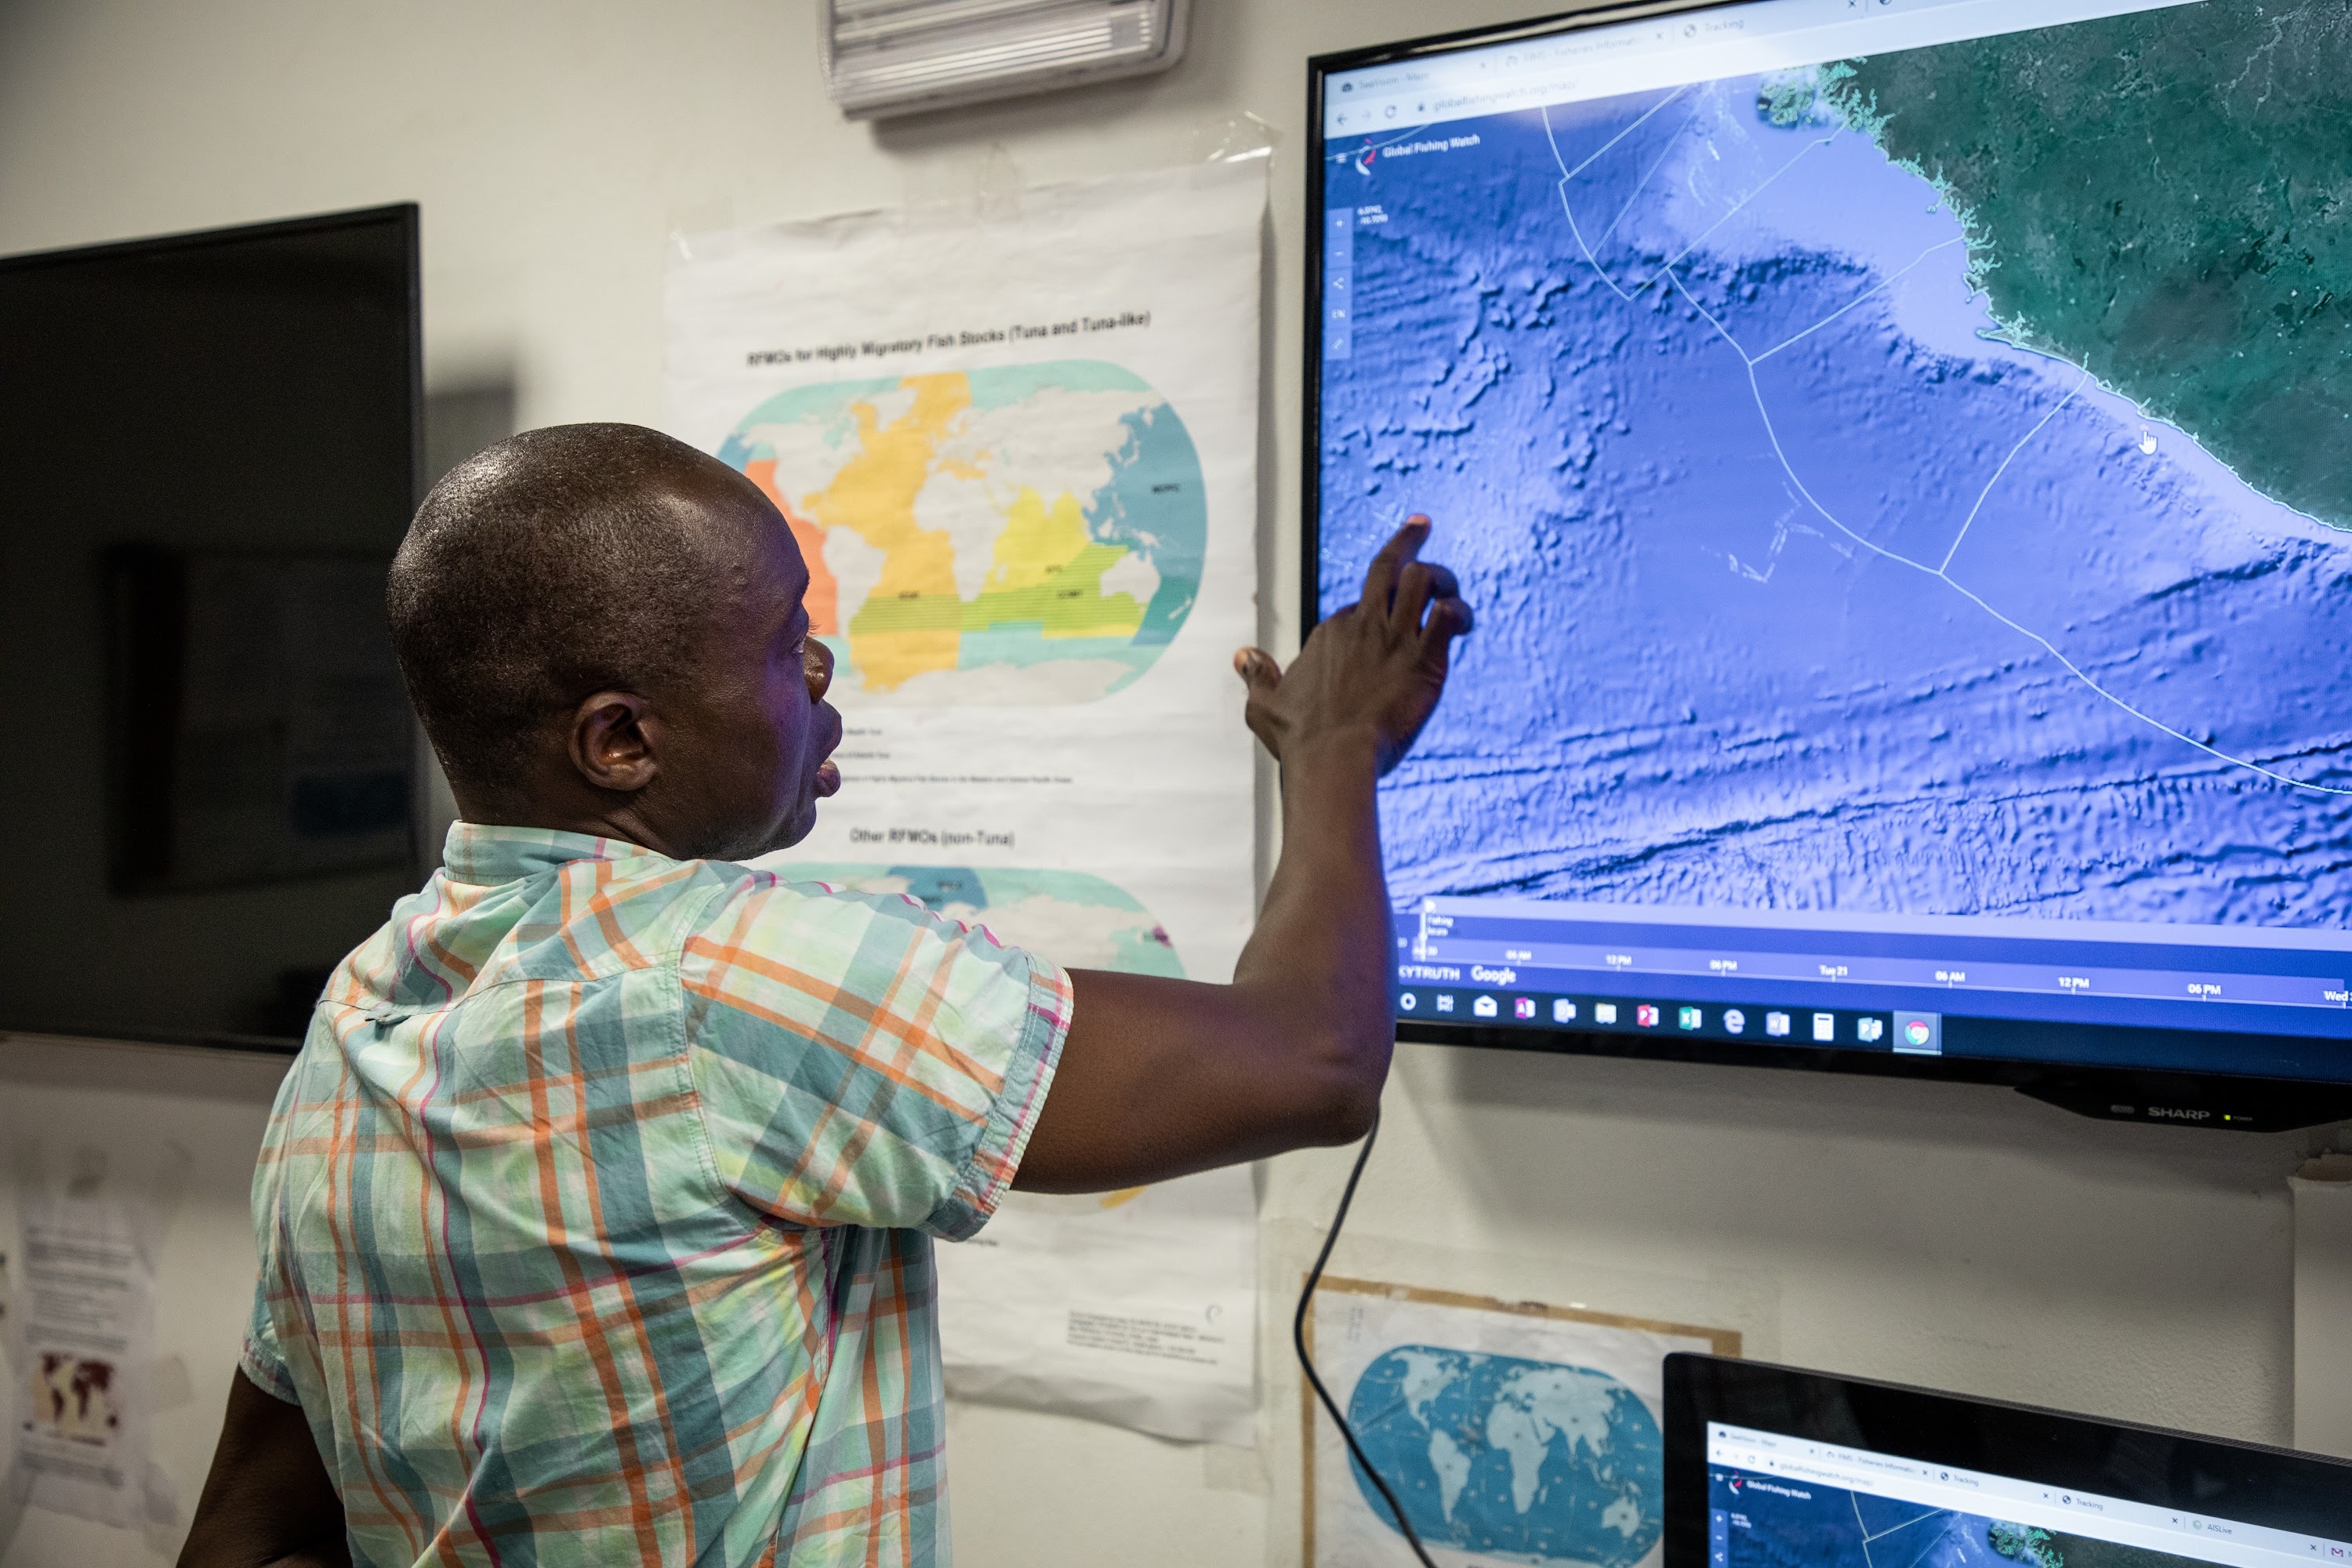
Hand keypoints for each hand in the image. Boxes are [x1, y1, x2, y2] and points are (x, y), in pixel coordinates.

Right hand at [1234, 516, 1471, 774]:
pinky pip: (1448, 614)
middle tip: (1422, 524)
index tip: (1385, 610)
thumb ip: (1255, 676)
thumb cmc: (1299, 739)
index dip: (1375, 604)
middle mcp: (1362, 624)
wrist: (1333, 758)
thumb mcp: (1263, 705)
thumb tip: (1241, 655)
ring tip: (1451, 589)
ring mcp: (1394, 638)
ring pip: (1423, 580)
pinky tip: (1463, 624)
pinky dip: (1459, 611)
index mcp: (1331, 631)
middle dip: (1408, 541)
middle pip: (1387, 565)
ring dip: (1443, 578)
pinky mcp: (1424, 658)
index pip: (1360, 602)